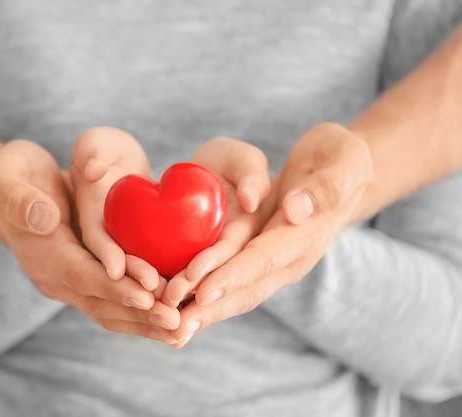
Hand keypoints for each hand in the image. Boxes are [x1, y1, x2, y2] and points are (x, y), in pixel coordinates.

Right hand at [0, 139, 176, 342]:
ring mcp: (70, 281)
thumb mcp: (4, 177)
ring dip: (145, 322)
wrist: (8, 190)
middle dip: (140, 314)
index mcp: (42, 252)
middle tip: (178, 322)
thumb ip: (19, 199)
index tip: (148, 295)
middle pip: (100, 302)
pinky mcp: (85, 278)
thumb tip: (44, 218)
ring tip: (182, 329)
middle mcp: (56, 275)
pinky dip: (141, 313)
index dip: (114, 287)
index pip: (81, 275)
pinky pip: (114, 302)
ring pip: (110, 310)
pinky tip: (169, 318)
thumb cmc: (7, 176)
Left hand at [170, 123, 372, 346]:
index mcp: (305, 236)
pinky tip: (183, 311)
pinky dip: (210, 301)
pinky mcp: (265, 261)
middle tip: (175, 326)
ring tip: (173, 330)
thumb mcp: (342, 161)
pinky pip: (235, 285)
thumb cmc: (342, 158)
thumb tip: (295, 210)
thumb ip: (324, 187)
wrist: (344, 170)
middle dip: (210, 308)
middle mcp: (291, 259)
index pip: (263, 260)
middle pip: (246, 289)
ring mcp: (278, 264)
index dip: (232, 277)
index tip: (201, 292)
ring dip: (206, 312)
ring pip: (238, 294)